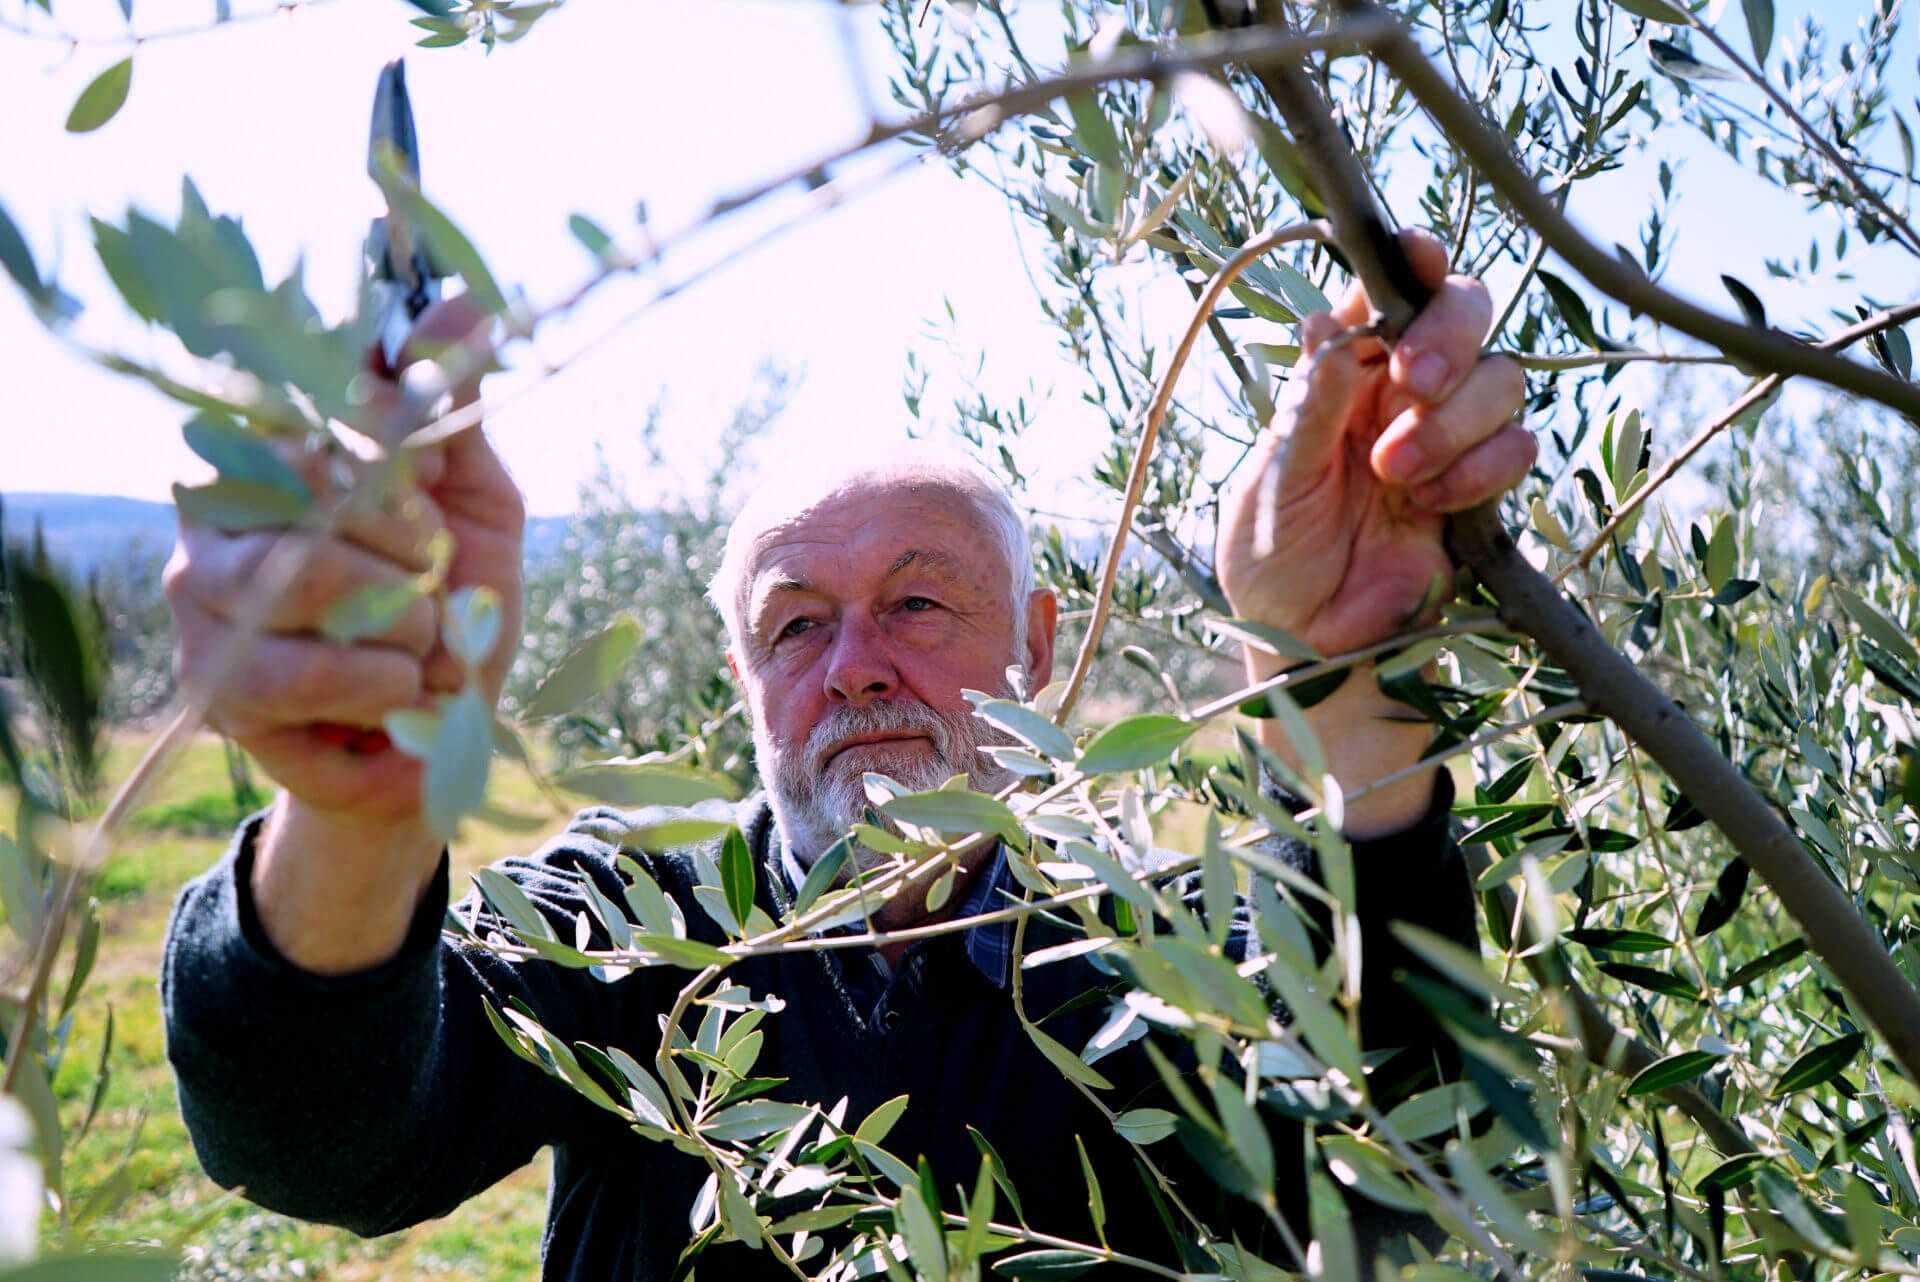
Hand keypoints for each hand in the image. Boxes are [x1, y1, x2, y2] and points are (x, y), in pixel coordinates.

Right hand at [163, 296, 525, 830]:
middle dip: (413, 543)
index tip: (436, 485)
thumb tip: (459, 301)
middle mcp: (218, 511)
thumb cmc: (455, 608)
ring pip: (312, 579)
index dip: (394, 444)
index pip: (315, 401)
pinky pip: (311, 672)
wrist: (440, 738)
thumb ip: (453, 410)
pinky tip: (402, 693)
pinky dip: (388, 685)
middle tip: (437, 581)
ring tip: (423, 646)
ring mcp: (205, 599)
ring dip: (406, 622)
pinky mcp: (218, 685)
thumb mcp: (474, 502)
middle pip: (317, 486)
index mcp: (274, 450)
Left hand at [1215, 230, 1530, 833]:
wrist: (1313, 652)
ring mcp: (1446, 437)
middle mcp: (1398, 393)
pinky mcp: (1482, 488)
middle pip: (1463, 311)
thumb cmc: (1272, 566)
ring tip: (1395, 476)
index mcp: (1337, 375)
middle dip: (1448, 334)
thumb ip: (1308, 411)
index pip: (1383, 293)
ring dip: (1452, 420)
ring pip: (1501, 376)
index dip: (1409, 261)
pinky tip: (1433, 504)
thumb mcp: (1271, 487)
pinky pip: (1519, 445)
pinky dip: (1482, 467)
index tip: (1417, 255)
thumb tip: (1333, 326)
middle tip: (1410, 381)